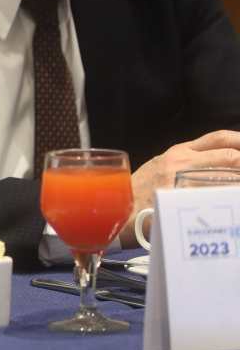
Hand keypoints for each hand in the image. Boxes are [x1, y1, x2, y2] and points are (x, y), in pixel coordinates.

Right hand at [121, 129, 239, 245]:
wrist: (121, 211)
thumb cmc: (138, 193)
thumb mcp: (159, 167)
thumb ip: (184, 163)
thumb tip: (216, 165)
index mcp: (178, 152)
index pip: (218, 138)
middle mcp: (182, 162)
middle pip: (229, 156)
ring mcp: (183, 181)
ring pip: (228, 177)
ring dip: (237, 183)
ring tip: (236, 191)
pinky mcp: (183, 201)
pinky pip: (217, 197)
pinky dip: (229, 198)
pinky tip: (230, 204)